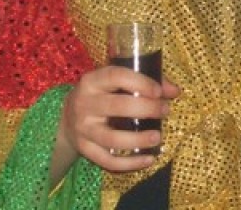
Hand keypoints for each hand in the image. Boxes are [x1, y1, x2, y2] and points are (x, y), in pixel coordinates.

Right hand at [56, 67, 180, 174]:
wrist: (66, 118)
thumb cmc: (100, 95)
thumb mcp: (114, 82)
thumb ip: (144, 82)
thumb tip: (175, 91)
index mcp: (93, 81)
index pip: (116, 76)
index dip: (140, 82)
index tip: (159, 91)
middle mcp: (84, 103)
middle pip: (117, 107)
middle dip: (146, 109)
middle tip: (165, 111)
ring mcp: (83, 129)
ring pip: (112, 139)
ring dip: (138, 140)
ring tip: (158, 137)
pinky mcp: (84, 149)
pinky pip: (107, 161)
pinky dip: (130, 163)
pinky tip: (149, 159)